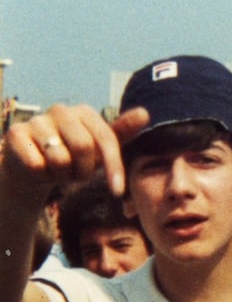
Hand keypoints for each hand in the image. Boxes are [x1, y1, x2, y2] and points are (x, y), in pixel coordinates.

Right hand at [3, 104, 148, 196]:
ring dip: (63, 175)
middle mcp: (60, 110)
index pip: (106, 139)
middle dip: (84, 171)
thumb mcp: (100, 148)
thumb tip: (145, 113)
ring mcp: (37, 120)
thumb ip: (122, 132)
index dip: (113, 167)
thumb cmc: (74, 156)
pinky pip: (37, 165)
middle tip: (77, 174)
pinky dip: (42, 175)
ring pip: (60, 159)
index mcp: (85, 112)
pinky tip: (40, 169)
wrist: (33, 165)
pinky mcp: (16, 134)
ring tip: (58, 170)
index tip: (117, 191)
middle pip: (83, 147)